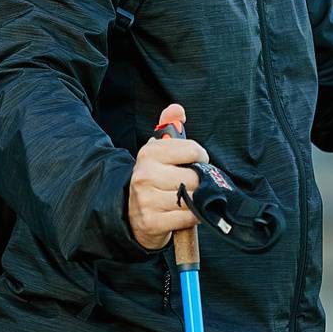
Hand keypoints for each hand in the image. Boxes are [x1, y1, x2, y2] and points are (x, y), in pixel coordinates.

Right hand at [127, 122, 207, 250]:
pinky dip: (192, 217)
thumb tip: (176, 109)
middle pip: (194, 178)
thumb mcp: (158, 152)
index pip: (192, 150)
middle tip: (193, 185)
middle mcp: (145, 175)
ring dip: (197, 202)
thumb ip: (170, 128)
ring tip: (188, 199)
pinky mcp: (152, 222)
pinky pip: (187, 217)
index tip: (198, 163)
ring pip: (192, 199)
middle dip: (200, 183)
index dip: (201, 158)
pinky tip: (185, 213)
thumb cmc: (153, 179)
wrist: (131, 214)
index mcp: (149, 153)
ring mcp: (147, 200)